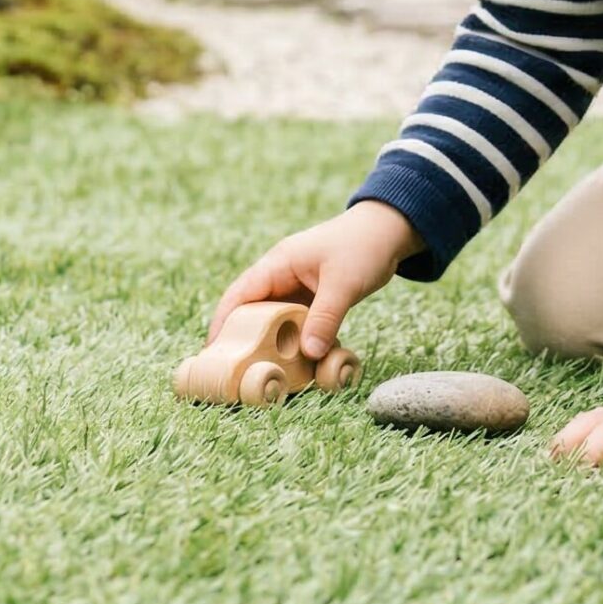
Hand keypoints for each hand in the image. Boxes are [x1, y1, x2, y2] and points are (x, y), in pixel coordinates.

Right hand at [207, 202, 424, 357]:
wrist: (389, 229)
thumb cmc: (363, 246)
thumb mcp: (343, 283)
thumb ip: (325, 318)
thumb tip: (309, 354)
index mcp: (278, 265)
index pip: (239, 295)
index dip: (223, 323)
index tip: (213, 351)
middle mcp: (281, 277)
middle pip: (251, 312)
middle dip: (243, 339)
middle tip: (234, 372)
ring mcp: (296, 288)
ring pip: (274, 321)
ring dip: (271, 344)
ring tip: (259, 374)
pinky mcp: (312, 298)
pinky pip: (295, 324)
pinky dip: (294, 341)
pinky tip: (296, 364)